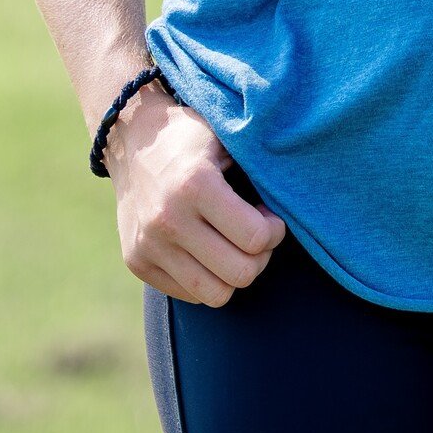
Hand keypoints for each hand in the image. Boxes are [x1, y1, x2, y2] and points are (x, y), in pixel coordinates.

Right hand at [105, 83, 286, 304]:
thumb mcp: (227, 137)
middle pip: (240, 274)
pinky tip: (208, 249)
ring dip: (234, 274)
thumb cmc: (194, 137)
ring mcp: (148, 245)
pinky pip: (189, 295)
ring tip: (234, 246)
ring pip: (215, 295)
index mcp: (194, 184)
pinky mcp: (136, 263)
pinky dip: (207, 279)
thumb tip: (300, 198)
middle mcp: (167, 219)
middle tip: (257, 234)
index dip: (275, 230)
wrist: (132, 140)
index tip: (270, 215)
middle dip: (260, 256)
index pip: (256, 238)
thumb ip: (260, 167)